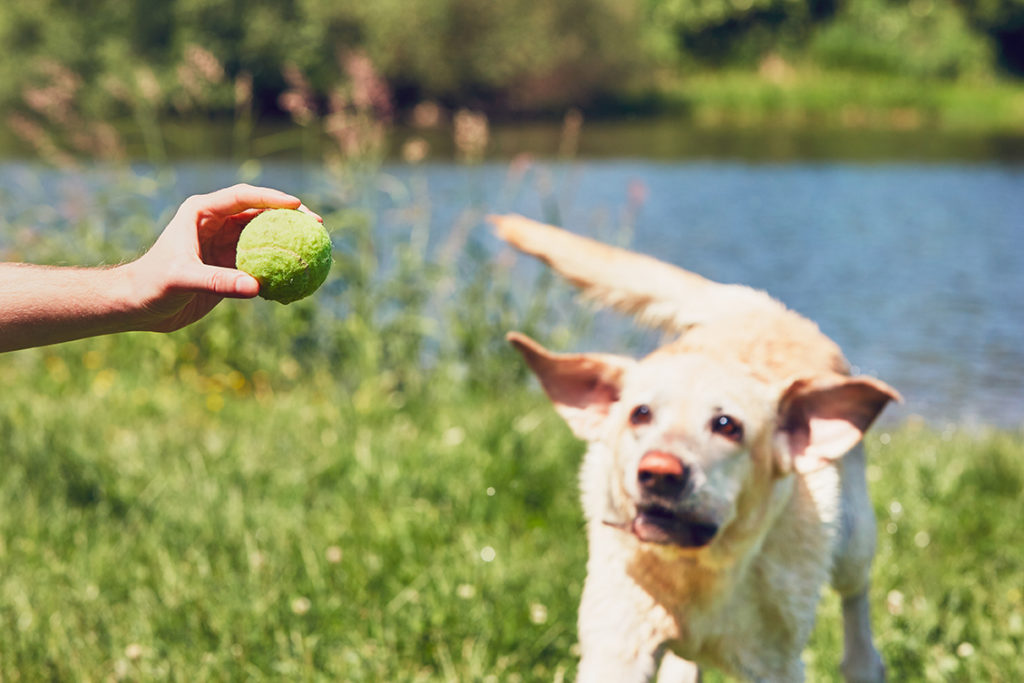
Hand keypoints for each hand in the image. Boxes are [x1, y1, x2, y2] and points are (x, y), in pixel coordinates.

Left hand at [125, 183, 319, 331]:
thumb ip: (220, 282)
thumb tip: (257, 287)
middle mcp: (216, 224)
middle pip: (259, 213)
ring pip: (263, 237)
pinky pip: (260, 263)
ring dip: (287, 241)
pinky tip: (298, 273)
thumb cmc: (152, 285)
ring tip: (315, 246)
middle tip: (316, 224)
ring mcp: (224, 245)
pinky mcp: (229, 267)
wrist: (137, 306)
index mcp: (201, 212)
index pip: (243, 198)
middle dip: (289, 217)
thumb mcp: (183, 280)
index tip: (297, 206)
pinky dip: (278, 266)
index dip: (271, 199)